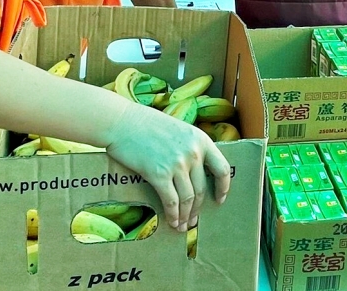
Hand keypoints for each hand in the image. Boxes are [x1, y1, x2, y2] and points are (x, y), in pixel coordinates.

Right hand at [104, 102, 230, 231]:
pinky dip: (173, 215)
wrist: (123, 122)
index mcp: (201, 139)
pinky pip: (171, 201)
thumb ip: (189, 147)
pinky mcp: (159, 174)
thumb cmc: (147, 124)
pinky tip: (172, 222)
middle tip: (194, 220)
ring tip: (183, 225)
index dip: (223, 187)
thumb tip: (194, 171)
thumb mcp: (179, 130)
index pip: (222, 168)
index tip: (220, 199)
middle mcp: (193, 153)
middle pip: (202, 189)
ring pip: (187, 198)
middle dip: (198, 208)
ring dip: (186, 215)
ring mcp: (177, 164)